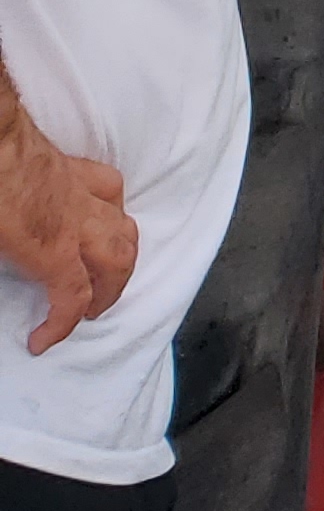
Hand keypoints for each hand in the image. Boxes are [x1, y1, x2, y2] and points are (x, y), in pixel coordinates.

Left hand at [0, 113, 136, 353]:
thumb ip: (5, 261)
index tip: (40, 341)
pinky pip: (110, 188)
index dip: (61, 326)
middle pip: (116, 263)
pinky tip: (105, 214)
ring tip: (110, 272)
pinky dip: (114, 207)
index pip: (72, 297)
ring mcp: (79, 192)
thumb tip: (5, 272)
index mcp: (50, 248)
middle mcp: (76, 222)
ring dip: (123, 255)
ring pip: (124, 226)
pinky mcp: (75, 168)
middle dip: (109, 293)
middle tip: (89, 311)